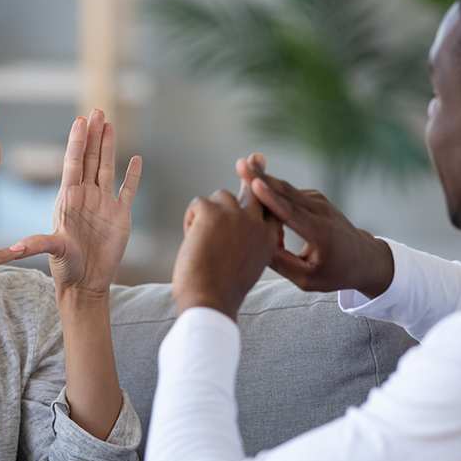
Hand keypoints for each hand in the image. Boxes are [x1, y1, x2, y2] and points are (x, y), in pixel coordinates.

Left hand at [18, 109, 141, 297]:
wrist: (86, 284)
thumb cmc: (66, 268)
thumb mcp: (52, 252)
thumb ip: (37, 245)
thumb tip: (15, 247)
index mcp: (69, 199)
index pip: (72, 163)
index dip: (76, 141)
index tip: (80, 121)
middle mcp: (86, 196)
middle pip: (90, 158)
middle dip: (93, 134)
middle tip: (97, 111)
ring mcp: (104, 204)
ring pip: (107, 167)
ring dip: (109, 146)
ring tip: (109, 123)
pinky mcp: (121, 215)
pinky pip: (128, 190)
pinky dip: (133, 175)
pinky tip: (136, 159)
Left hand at [172, 182, 281, 320]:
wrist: (209, 301)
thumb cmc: (221, 291)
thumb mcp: (245, 266)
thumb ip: (247, 243)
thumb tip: (235, 226)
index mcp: (268, 239)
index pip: (270, 207)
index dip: (265, 192)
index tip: (267, 173)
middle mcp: (257, 223)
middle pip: (253, 189)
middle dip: (253, 172)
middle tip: (254, 158)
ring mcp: (236, 216)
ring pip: (218, 197)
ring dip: (207, 215)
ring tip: (202, 243)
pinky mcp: (212, 212)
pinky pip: (197, 203)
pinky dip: (190, 220)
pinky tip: (192, 241)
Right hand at [237, 154, 392, 297]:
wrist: (364, 259)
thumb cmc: (336, 272)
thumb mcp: (308, 279)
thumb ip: (282, 265)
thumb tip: (254, 247)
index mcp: (321, 232)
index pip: (291, 213)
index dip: (271, 198)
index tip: (254, 184)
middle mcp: (321, 211)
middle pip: (286, 191)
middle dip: (261, 177)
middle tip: (239, 164)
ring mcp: (318, 201)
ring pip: (284, 190)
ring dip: (262, 188)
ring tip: (242, 175)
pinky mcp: (313, 198)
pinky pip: (287, 195)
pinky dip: (271, 199)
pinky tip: (263, 211)